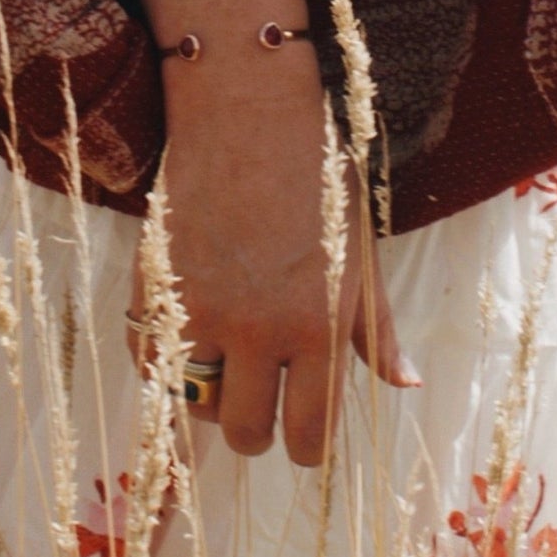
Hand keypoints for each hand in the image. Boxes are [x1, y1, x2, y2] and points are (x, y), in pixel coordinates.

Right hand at [127, 38, 419, 466]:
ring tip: (225, 359)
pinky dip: (166, 362)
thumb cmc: (316, 173)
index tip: (301, 436)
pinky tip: (188, 334)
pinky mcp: (156, 286)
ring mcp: (202, 310)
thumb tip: (405, 385)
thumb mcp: (358, 250)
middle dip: (257, 428)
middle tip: (261, 399)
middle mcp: (260, 329)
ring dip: (210, 394)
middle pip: (248, 433)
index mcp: (320, 325)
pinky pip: (151, 363)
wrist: (245, 109)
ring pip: (196, 404)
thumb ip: (375, 327)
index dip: (305, 448)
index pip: (309, 436)